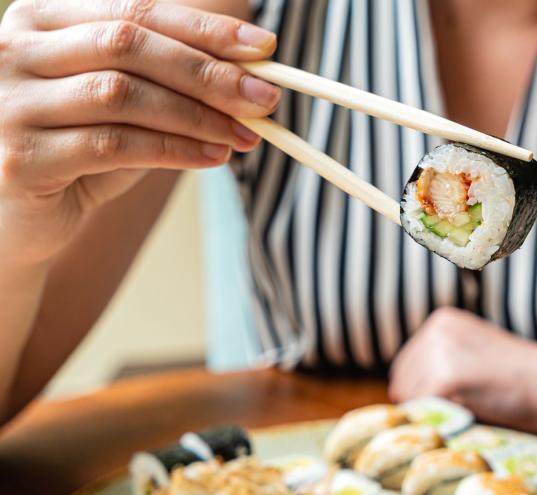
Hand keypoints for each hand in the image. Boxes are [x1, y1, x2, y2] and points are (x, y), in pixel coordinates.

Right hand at [0, 0, 279, 264]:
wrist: (19, 217)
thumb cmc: (78, 148)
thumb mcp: (124, 105)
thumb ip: (169, 84)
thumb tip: (250, 79)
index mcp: (42, 19)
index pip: (136, 9)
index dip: (204, 28)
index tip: (263, 47)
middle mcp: (14, 50)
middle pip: (128, 45)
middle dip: (207, 71)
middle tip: (264, 97)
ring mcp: (9, 102)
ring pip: (121, 94)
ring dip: (197, 114)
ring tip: (245, 134)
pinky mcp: (20, 157)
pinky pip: (114, 145)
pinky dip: (174, 150)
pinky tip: (213, 157)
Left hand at [389, 307, 536, 432]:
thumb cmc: (523, 378)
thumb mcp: (475, 354)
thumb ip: (442, 362)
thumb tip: (401, 392)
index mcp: (441, 320)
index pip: (406, 367)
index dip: (424, 392)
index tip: (458, 399)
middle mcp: (436, 329)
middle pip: (402, 383)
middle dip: (426, 402)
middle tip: (468, 405)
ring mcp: (440, 352)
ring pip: (409, 400)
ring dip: (434, 412)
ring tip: (474, 405)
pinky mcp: (446, 377)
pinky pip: (423, 411)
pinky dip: (443, 420)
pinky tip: (474, 410)